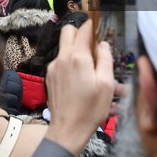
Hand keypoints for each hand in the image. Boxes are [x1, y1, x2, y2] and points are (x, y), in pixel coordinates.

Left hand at [44, 19, 114, 156]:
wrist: (68, 130)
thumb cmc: (90, 110)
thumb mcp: (106, 85)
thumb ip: (105, 60)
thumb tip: (103, 45)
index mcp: (78, 57)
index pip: (84, 29)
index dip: (93, 26)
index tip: (100, 30)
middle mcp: (62, 58)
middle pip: (68, 31)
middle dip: (80, 33)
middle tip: (93, 46)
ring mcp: (53, 67)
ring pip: (63, 47)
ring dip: (75, 49)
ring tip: (89, 67)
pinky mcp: (49, 77)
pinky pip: (60, 61)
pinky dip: (70, 62)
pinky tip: (79, 78)